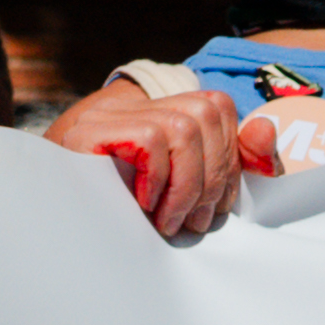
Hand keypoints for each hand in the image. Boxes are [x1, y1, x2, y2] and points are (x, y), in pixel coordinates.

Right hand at [45, 76, 273, 237]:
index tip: (217, 204)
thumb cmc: (128, 206)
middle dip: (214, 176)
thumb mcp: (194, 188)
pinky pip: (151, 139)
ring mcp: (112, 111)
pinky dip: (159, 178)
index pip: (219, 108)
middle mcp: (136, 104)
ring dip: (187, 185)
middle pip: (207, 113)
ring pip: (184, 126)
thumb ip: (236, 162)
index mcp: (161, 112)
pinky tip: (145, 203)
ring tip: (170, 219)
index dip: (231, 158)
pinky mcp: (91, 129)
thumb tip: (266, 127)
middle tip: (194, 220)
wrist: (58, 213)